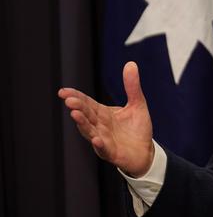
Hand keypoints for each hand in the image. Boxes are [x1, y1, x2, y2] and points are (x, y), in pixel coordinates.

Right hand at [58, 61, 154, 176]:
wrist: (145, 152)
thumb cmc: (137, 129)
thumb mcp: (137, 104)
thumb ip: (132, 86)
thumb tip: (131, 64)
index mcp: (103, 114)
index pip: (87, 103)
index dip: (76, 97)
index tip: (63, 91)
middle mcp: (99, 126)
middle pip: (86, 115)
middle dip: (78, 107)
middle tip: (69, 100)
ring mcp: (103, 139)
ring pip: (90, 131)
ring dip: (82, 124)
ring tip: (75, 115)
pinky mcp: (111, 152)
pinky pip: (103, 148)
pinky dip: (99, 144)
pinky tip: (96, 139)